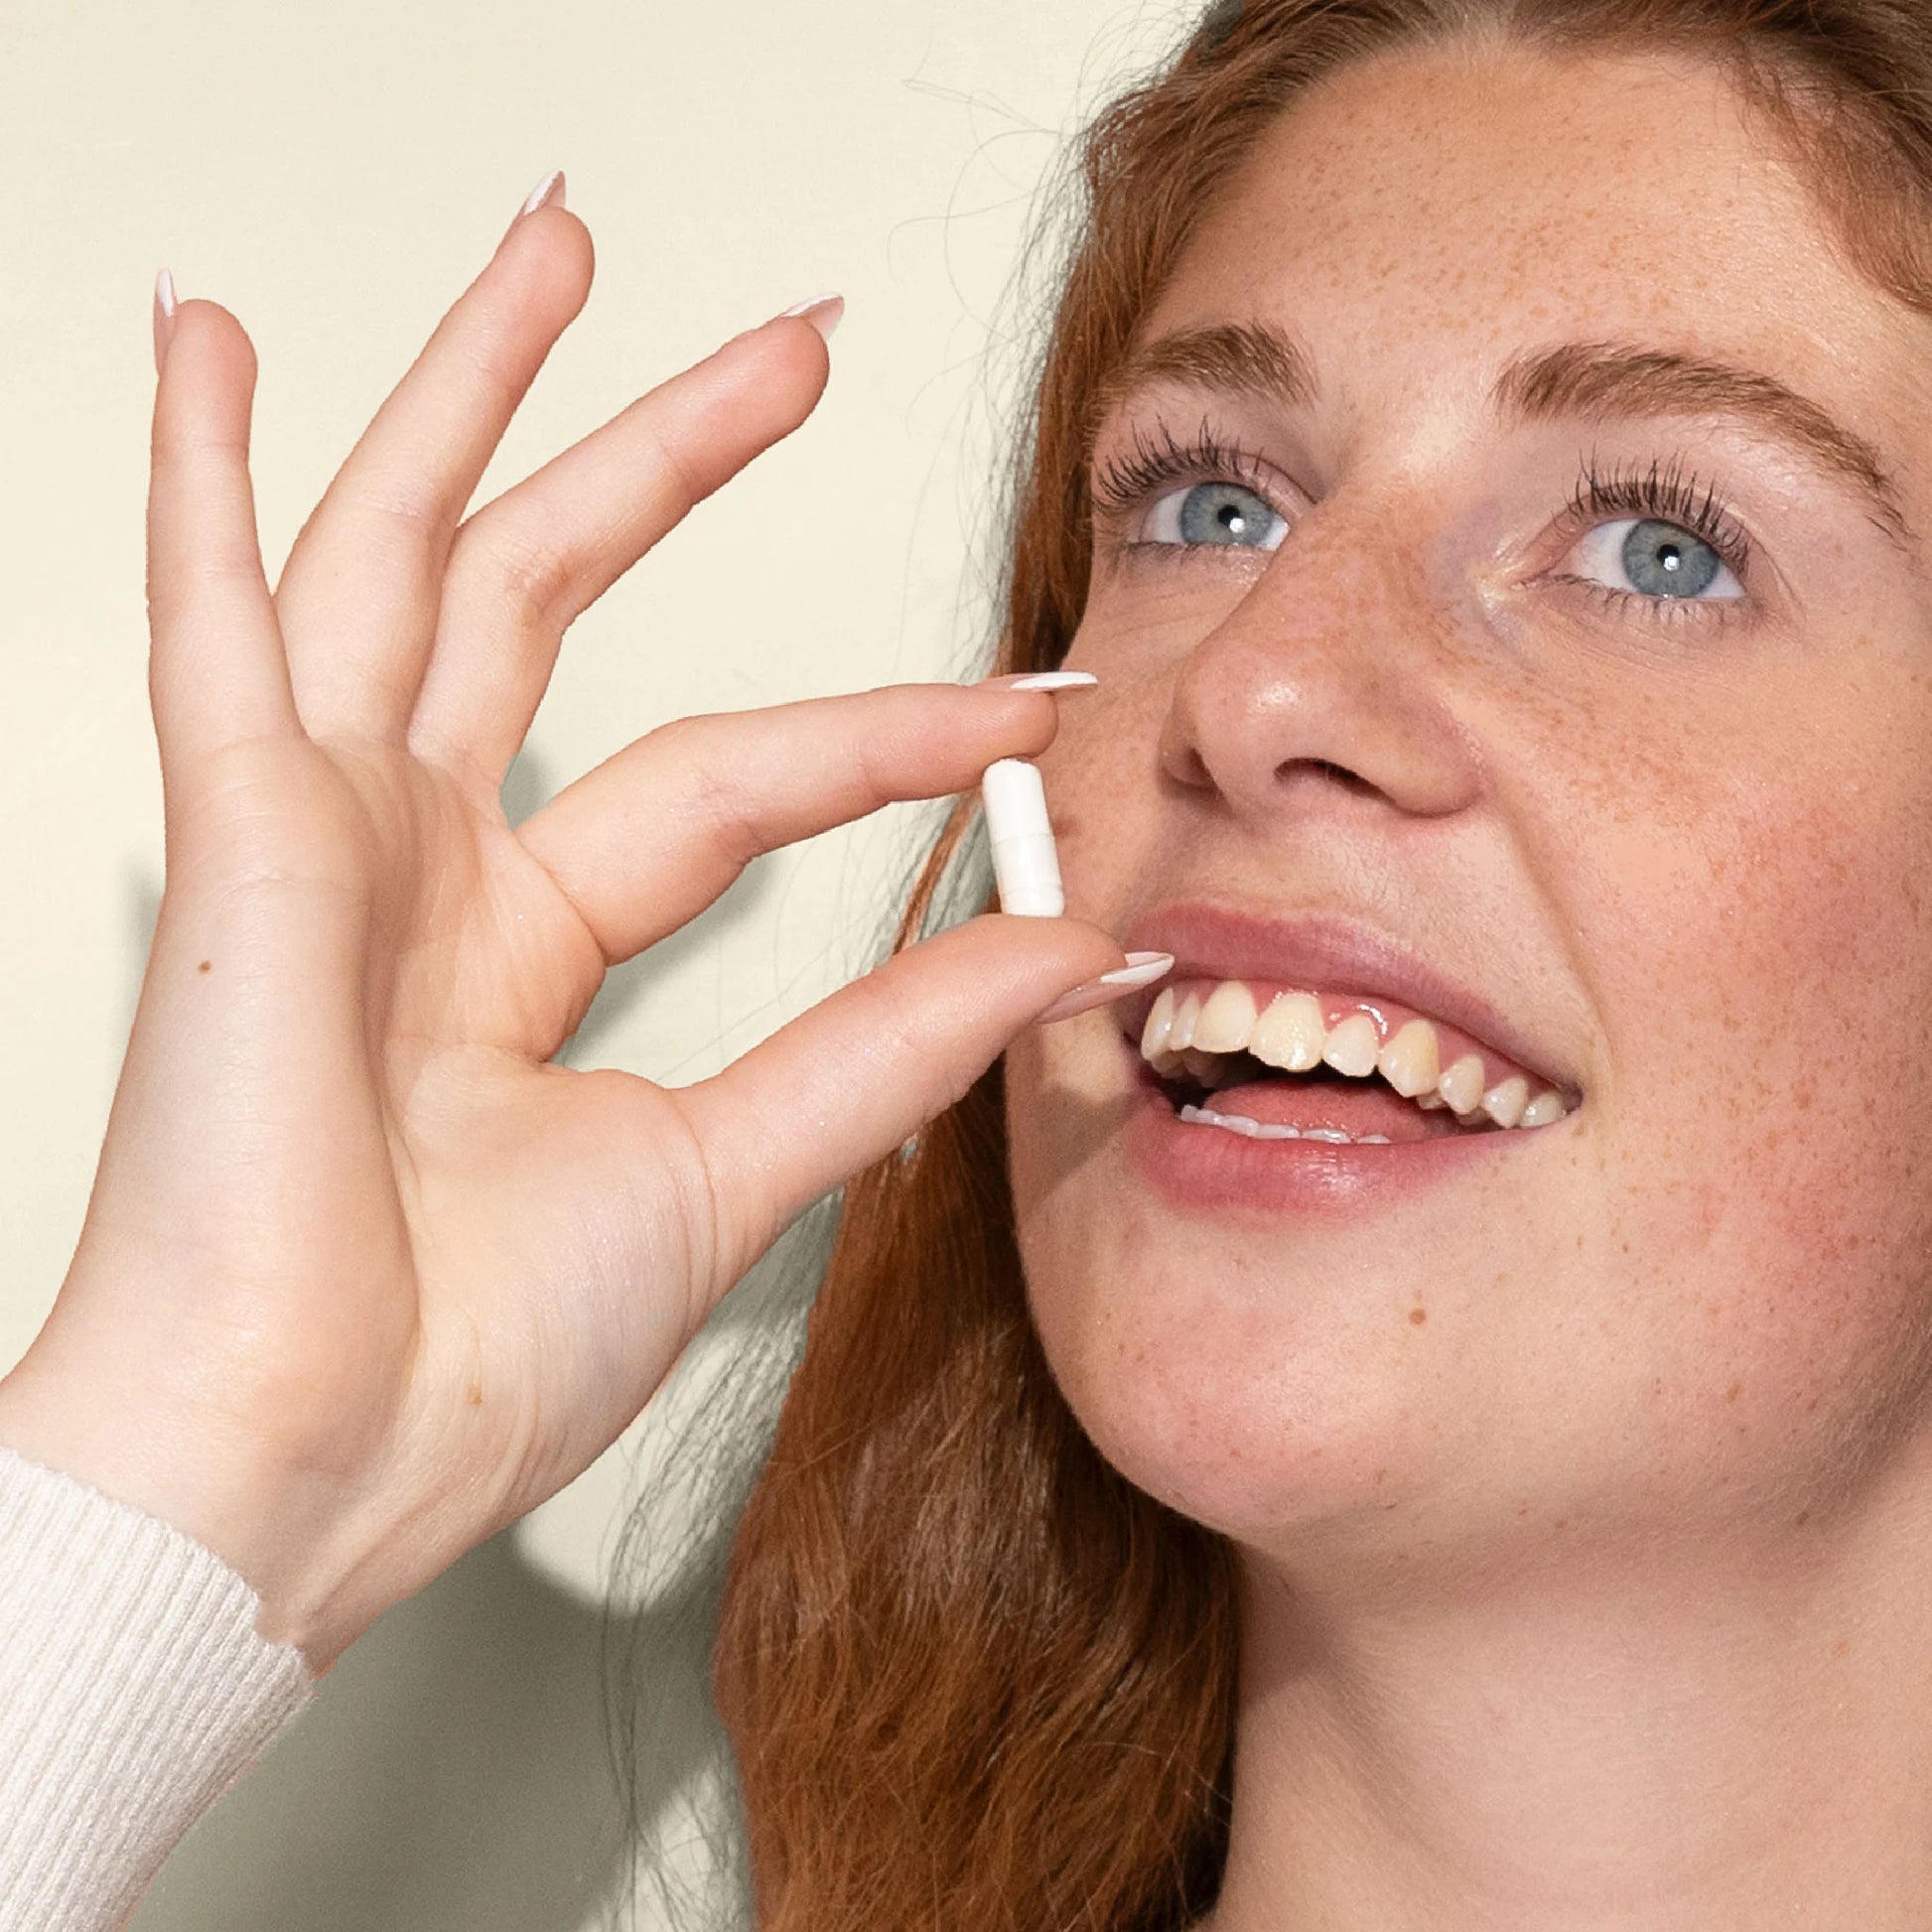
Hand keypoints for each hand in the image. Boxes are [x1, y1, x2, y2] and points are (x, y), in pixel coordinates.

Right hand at [0, 184, 1147, 1668]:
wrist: (307, 1466)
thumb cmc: (459, 1359)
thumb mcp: (723, 1171)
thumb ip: (881, 1047)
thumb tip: (1055, 948)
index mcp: (517, 951)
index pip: (726, 779)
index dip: (879, 737)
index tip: (1023, 710)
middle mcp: (416, 865)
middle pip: (552, 605)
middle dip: (669, 461)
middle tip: (787, 351)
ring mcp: (318, 829)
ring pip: (403, 553)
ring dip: (482, 399)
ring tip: (558, 253)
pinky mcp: (234, 828)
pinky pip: (213, 618)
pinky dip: (206, 479)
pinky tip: (214, 353)